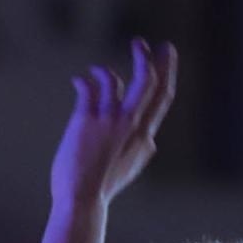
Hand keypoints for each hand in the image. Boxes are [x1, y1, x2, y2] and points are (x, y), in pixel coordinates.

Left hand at [50, 39, 176, 211]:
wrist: (82, 199)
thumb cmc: (102, 188)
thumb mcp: (132, 168)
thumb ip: (142, 150)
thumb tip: (152, 141)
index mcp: (145, 138)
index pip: (162, 99)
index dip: (165, 74)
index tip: (162, 57)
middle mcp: (132, 125)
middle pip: (148, 82)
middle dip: (148, 59)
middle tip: (142, 43)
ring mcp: (110, 121)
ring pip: (117, 80)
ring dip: (106, 70)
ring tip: (96, 70)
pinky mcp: (86, 120)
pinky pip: (89, 89)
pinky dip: (85, 80)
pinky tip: (78, 80)